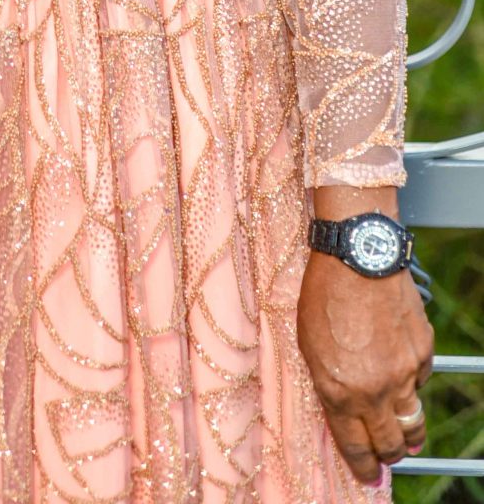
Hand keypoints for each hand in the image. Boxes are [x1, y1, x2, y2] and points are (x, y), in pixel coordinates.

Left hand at [298, 254, 432, 483]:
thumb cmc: (323, 295)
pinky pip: (421, 382)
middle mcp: (375, 391)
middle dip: (388, 456)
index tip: (367, 475)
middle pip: (390, 444)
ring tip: (405, 437)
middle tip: (386, 458)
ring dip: (409, 433)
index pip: (355, 447)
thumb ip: (328, 384)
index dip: (362, 467)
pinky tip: (402, 375)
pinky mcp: (423, 353)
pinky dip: (412, 385)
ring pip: (413, 421)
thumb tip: (343, 411)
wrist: (358, 257)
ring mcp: (404, 374)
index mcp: (339, 391)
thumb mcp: (308, 345)